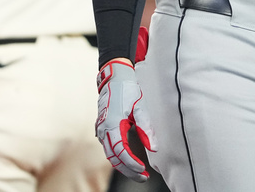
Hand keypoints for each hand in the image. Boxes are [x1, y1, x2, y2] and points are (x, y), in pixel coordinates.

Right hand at [95, 59, 156, 181]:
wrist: (114, 76)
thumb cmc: (128, 89)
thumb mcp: (140, 106)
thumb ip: (145, 127)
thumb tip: (153, 147)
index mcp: (112, 123)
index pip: (120, 151)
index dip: (131, 164)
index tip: (143, 171)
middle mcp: (103, 128)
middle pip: (113, 157)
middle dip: (128, 170)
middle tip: (143, 177)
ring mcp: (101, 129)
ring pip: (109, 154)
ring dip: (122, 165)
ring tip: (138, 172)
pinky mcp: (102, 127)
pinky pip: (108, 147)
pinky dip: (117, 156)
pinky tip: (128, 160)